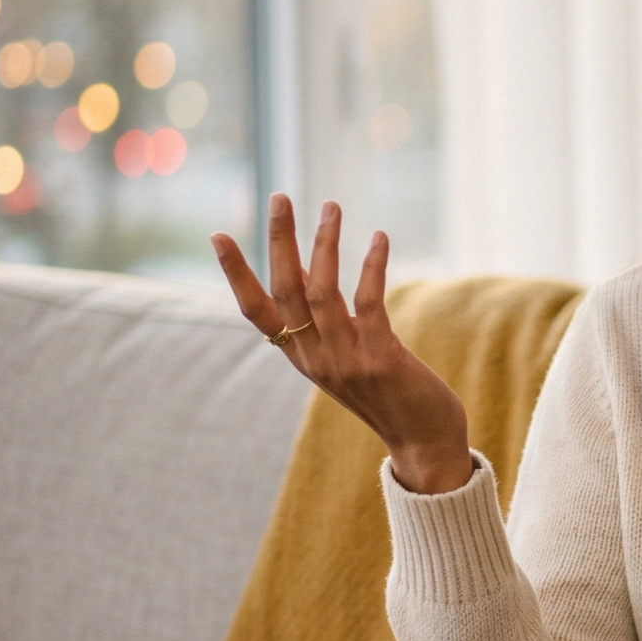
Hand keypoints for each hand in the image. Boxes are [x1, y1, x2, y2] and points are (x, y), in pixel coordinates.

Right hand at [211, 195, 474, 494]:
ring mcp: (345, 361)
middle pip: (285, 290)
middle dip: (280, 241)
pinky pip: (368, 303)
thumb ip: (323, 316)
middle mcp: (315, 358)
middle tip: (280, 197)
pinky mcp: (380, 359)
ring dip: (326, 244)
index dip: (235, 273)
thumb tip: (308, 262)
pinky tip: (378, 237)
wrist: (423, 443)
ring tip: (331, 206)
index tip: (218, 235)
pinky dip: (371, 266)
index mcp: (300, 356)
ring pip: (322, 291)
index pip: (254, 311)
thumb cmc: (387, 392)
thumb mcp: (344, 353)